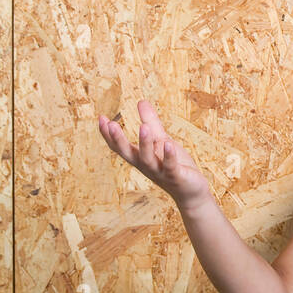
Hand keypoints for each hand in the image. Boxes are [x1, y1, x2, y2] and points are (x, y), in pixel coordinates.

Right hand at [97, 99, 211, 210]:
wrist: (191, 191)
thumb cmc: (175, 165)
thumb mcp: (161, 140)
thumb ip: (151, 122)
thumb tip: (140, 101)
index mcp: (140, 157)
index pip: (119, 146)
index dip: (108, 134)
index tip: (101, 118)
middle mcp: (146, 166)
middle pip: (128, 153)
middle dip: (118, 140)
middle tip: (110, 124)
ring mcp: (160, 172)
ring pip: (148, 159)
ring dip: (145, 143)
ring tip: (143, 127)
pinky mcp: (175, 177)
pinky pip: (170, 166)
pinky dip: (168, 156)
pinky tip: (168, 143)